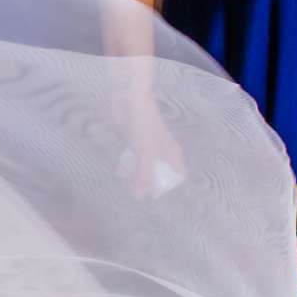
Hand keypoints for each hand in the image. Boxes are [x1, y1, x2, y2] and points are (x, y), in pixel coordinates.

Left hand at [114, 80, 187, 200]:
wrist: (131, 98)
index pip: (177, 176)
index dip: (168, 187)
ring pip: (144, 166)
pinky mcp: (134, 141)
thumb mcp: (145, 152)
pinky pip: (133, 158)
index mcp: (172, 154)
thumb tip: (139, 197)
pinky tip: (119, 171)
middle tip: (135, 192)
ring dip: (136, 175)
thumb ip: (143, 175)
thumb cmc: (143, 124)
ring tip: (126, 182)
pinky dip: (128, 165)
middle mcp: (163, 152)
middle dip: (148, 183)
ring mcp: (148, 146)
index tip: (154, 196)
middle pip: (159, 173)